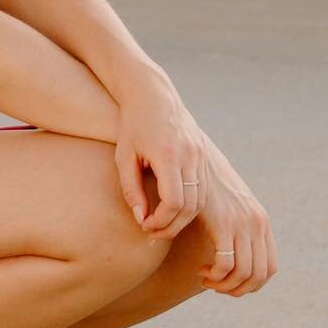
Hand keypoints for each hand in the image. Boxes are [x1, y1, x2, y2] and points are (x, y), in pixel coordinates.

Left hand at [111, 68, 210, 242]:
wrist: (152, 94)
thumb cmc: (132, 125)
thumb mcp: (124, 157)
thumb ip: (131, 190)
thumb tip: (141, 219)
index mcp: (168, 155)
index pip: (173, 201)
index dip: (161, 220)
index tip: (145, 226)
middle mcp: (189, 156)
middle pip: (190, 205)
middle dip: (172, 225)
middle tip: (153, 233)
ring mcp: (199, 155)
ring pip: (200, 200)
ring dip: (182, 218)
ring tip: (162, 225)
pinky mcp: (202, 155)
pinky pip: (203, 189)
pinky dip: (190, 205)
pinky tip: (173, 209)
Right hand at [193, 140, 278, 296]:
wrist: (194, 158)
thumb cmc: (205, 180)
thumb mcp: (229, 201)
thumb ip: (236, 220)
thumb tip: (234, 245)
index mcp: (261, 220)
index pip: (270, 268)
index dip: (252, 284)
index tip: (230, 281)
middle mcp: (257, 223)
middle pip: (259, 276)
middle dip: (238, 290)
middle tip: (216, 286)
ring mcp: (242, 223)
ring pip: (243, 274)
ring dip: (224, 286)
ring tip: (207, 279)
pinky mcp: (223, 223)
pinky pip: (225, 265)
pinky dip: (215, 276)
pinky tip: (201, 271)